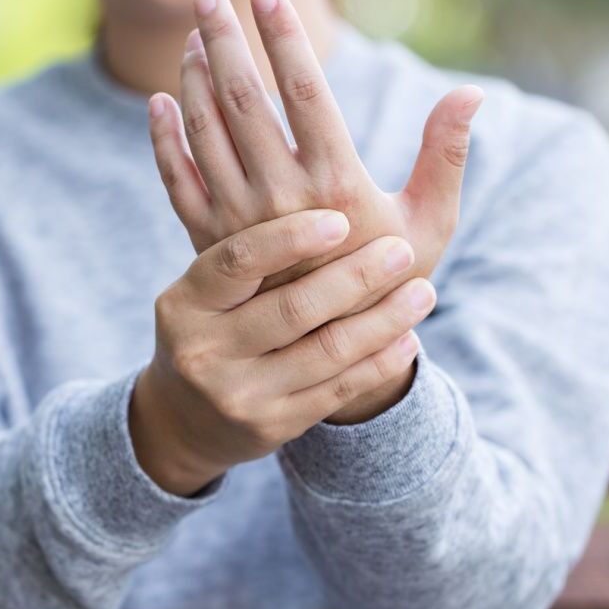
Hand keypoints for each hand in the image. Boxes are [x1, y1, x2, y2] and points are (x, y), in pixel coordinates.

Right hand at [129, 208, 434, 496]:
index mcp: (185, 303)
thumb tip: (308, 183)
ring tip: (423, 291)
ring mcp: (238, 393)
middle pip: (291, 308)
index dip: (289, 238)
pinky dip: (379, 361)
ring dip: (383, 319)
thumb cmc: (210, 328)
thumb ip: (245, 247)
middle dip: (355, 277)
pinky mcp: (272, 426)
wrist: (184, 418)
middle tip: (400, 250)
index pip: (237, 260)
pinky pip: (338, 388)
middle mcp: (204, 350)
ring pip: (325, 350)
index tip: (339, 218)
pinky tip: (408, 337)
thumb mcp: (203, 290)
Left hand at [147, 0, 483, 421]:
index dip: (283, 38)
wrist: (331, 355)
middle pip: (243, 101)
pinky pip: (178, 181)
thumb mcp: (430, 223)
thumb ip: (446, 155)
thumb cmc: (389, 281)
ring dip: (195, 79)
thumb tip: (471, 92)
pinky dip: (165, 140)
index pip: (304, 92)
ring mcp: (238, 222)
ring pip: (206, 134)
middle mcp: (281, 200)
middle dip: (225, 41)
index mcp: (337, 185)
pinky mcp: (209, 243)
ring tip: (195, 36)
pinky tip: (160, 101)